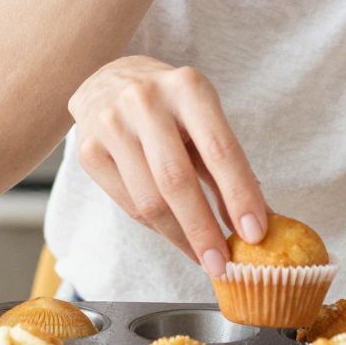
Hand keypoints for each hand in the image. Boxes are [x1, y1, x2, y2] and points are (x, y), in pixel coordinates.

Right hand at [67, 56, 269, 275]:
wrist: (107, 79)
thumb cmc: (169, 106)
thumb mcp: (204, 120)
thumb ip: (227, 167)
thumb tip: (257, 222)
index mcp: (188, 87)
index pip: (219, 150)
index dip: (239, 196)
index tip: (255, 234)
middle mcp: (145, 101)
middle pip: (177, 180)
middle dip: (203, 230)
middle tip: (223, 264)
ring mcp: (111, 124)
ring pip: (149, 200)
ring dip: (180, 237)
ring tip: (202, 255)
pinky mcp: (88, 150)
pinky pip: (128, 204)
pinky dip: (156, 228)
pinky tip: (174, 234)